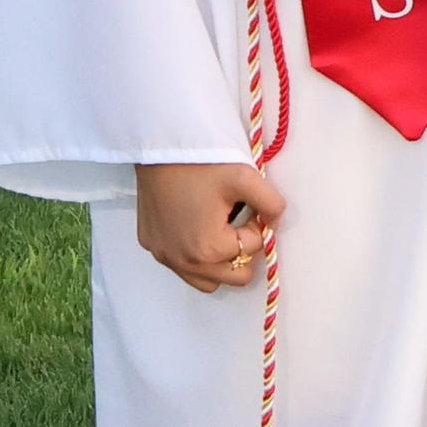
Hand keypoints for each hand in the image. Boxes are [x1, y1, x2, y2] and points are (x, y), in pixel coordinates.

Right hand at [134, 161, 285, 292]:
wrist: (161, 146)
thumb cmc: (202, 162)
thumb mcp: (245, 177)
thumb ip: (270, 203)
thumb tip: (276, 221)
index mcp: (208, 249)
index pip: (251, 249)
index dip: (257, 225)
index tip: (249, 205)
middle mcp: (183, 262)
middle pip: (232, 276)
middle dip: (242, 250)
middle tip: (239, 218)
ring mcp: (163, 256)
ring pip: (206, 279)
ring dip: (219, 261)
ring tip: (220, 226)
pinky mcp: (150, 245)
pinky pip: (180, 265)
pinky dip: (194, 254)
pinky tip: (196, 223)